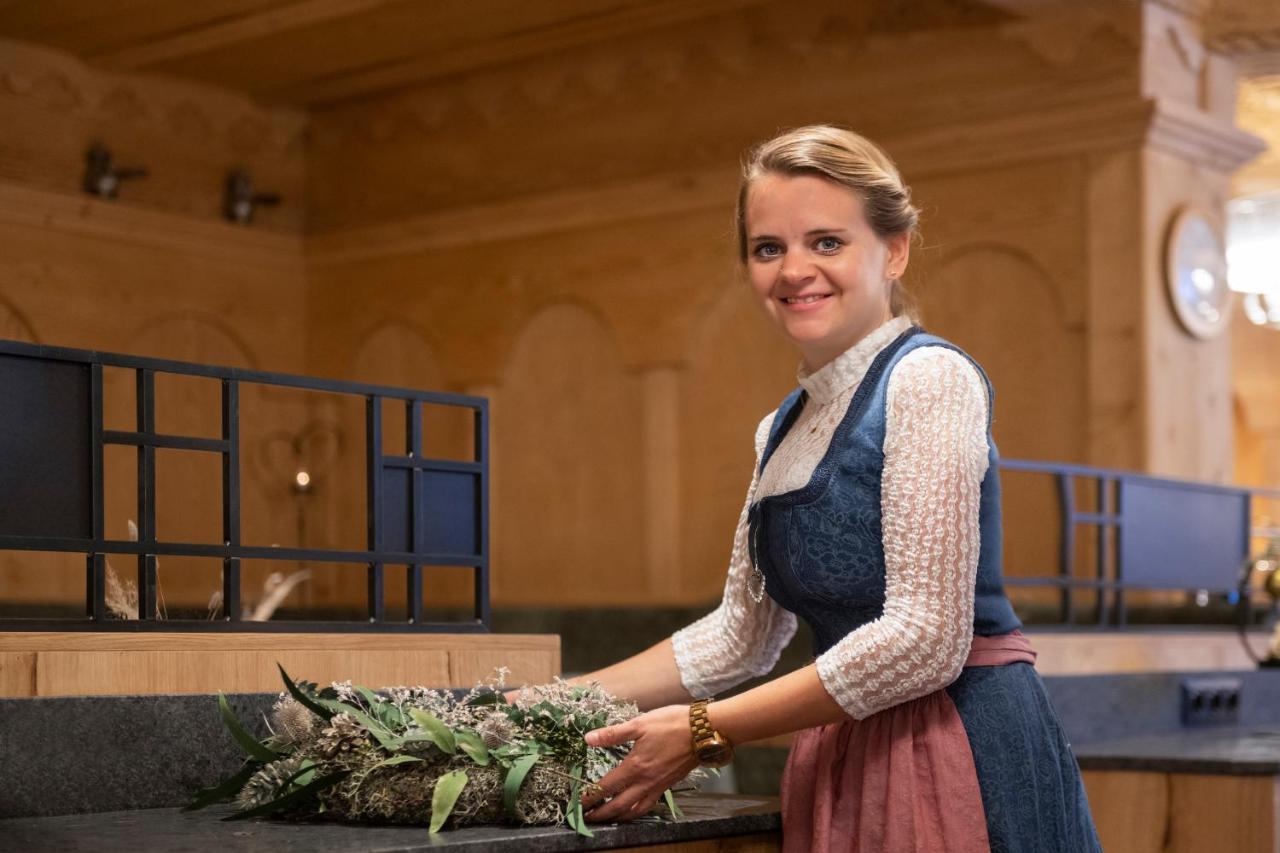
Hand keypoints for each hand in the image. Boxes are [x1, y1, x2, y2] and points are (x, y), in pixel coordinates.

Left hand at [579, 704, 698, 822]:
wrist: (703, 731)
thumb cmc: (671, 724)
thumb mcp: (639, 724)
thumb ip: (613, 734)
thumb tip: (588, 738)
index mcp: (635, 766)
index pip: (607, 787)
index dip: (591, 796)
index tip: (579, 803)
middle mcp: (645, 781)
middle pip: (618, 806)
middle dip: (601, 814)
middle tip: (587, 817)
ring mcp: (658, 786)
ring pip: (635, 810)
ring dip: (618, 817)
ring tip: (608, 818)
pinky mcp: (668, 785)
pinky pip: (649, 805)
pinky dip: (637, 811)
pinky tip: (633, 808)